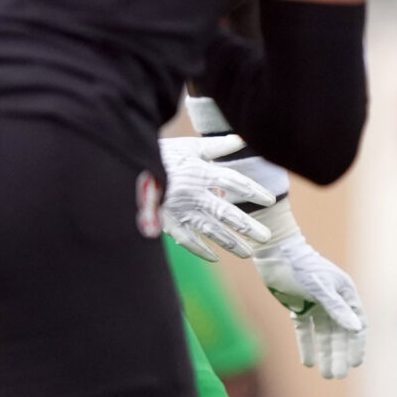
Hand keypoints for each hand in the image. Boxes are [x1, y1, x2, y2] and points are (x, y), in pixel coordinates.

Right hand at [158, 133, 276, 259]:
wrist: (126, 166)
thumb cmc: (161, 154)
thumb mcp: (189, 146)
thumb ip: (217, 146)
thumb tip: (242, 139)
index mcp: (201, 172)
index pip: (235, 183)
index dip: (253, 192)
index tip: (270, 200)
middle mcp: (194, 193)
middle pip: (227, 213)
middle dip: (248, 226)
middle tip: (266, 237)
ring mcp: (180, 210)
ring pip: (210, 230)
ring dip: (230, 242)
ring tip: (248, 252)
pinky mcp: (166, 221)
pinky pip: (186, 239)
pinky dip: (200, 249)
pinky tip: (215, 257)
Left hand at [249, 204, 365, 378]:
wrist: (274, 253)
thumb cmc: (299, 266)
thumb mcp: (318, 286)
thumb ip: (336, 307)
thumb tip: (355, 328)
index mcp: (345, 294)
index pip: (356, 325)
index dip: (356, 345)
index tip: (354, 364)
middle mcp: (334, 301)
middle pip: (339, 335)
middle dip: (339, 355)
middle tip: (337, 376)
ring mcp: (316, 305)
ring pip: (323, 335)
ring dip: (325, 354)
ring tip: (326, 374)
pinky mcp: (299, 307)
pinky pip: (305, 330)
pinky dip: (307, 345)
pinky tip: (308, 363)